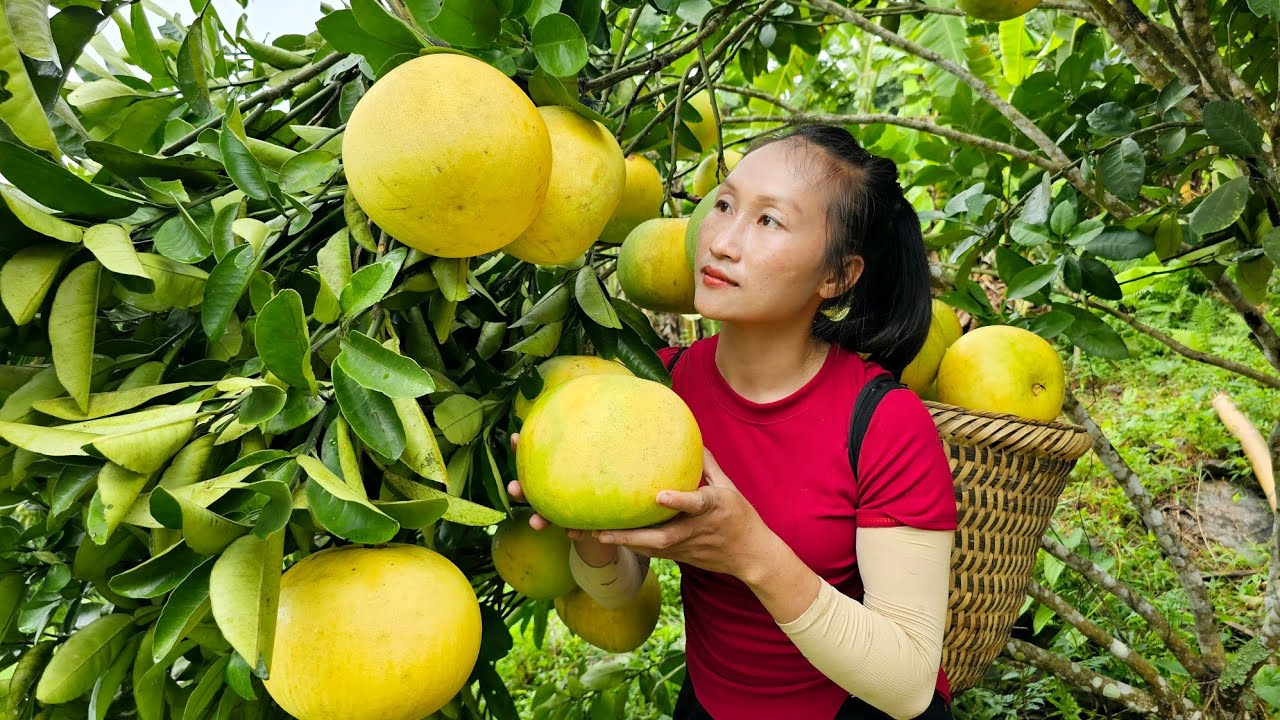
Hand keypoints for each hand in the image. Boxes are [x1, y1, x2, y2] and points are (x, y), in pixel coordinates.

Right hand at [505, 432, 617, 566]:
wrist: (623, 504)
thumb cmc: (609, 469)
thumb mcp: (600, 450)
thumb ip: (590, 435)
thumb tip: (585, 398)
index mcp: (556, 474)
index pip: (535, 461)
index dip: (521, 450)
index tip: (514, 438)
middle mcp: (556, 492)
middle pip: (533, 492)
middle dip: (521, 491)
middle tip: (512, 488)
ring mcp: (567, 510)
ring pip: (550, 516)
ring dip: (540, 519)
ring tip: (535, 523)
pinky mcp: (585, 524)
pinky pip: (577, 529)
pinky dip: (574, 531)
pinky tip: (573, 532)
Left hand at [593, 449, 779, 582]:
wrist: (751, 555)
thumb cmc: (740, 516)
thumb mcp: (729, 487)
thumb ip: (708, 465)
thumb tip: (691, 439)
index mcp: (713, 508)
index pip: (697, 503)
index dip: (679, 500)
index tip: (660, 496)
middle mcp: (697, 529)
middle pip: (662, 537)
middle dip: (630, 535)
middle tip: (599, 530)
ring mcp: (687, 546)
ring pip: (651, 548)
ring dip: (621, 542)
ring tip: (591, 534)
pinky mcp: (680, 556)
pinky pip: (651, 551)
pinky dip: (629, 545)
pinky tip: (603, 537)